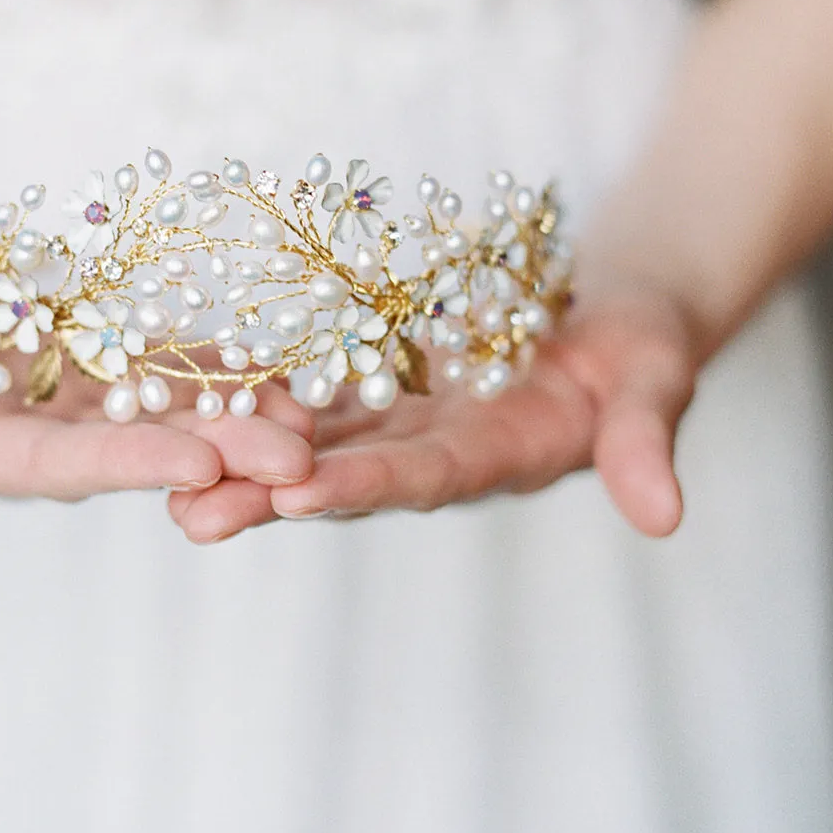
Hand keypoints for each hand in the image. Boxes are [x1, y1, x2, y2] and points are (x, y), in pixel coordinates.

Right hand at [0, 276, 315, 526]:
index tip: (199, 461)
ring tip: (322, 420)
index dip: (128, 461)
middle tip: (303, 460)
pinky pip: (162, 370)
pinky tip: (290, 371)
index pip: (60, 465)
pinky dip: (220, 370)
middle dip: (218, 451)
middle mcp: (39, 443)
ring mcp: (70, 409)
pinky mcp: (90, 370)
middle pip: (135, 446)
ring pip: (163, 411)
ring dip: (240, 417)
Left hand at [167, 276, 698, 543]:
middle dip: (270, 496)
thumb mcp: (656, 380)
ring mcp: (406, 423)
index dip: (363, 486)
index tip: (296, 492)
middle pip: (347, 477)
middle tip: (189, 515)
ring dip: (245, 461)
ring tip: (165, 478)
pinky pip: (315, 397)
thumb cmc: (644, 342)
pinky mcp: (385, 390)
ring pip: (316, 445)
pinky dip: (260, 401)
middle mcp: (439, 452)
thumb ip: (643, 441)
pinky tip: (195, 402)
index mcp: (501, 458)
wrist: (611, 314)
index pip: (425, 478)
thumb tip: (666, 518)